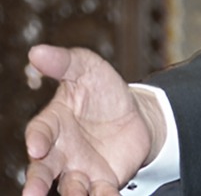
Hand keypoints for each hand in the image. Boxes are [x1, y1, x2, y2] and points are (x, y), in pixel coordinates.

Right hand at [23, 45, 163, 195]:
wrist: (134, 114)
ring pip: (70, 188)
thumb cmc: (102, 90)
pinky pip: (100, 194)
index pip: (40, 133)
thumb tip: (36, 51)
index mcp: (52, 124)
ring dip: (73, 195)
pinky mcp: (102, 181)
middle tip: (32, 194)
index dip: (37, 139)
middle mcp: (59, 152)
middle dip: (37, 182)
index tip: (37, 146)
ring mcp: (79, 169)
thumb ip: (64, 62)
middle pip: (43, 171)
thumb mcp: (88, 69)